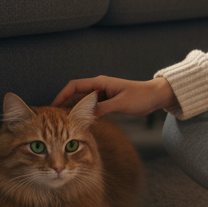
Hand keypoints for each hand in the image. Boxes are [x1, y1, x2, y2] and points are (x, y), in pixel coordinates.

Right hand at [51, 75, 177, 118]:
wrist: (154, 96)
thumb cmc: (140, 97)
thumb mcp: (120, 104)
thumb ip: (102, 109)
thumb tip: (84, 115)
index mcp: (100, 83)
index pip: (75, 85)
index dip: (62, 94)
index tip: (52, 106)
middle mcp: (99, 87)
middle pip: (76, 94)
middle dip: (64, 104)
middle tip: (54, 118)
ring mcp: (103, 94)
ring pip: (82, 101)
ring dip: (74, 110)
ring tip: (63, 122)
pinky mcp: (107, 101)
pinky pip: (91, 107)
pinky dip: (84, 113)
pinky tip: (79, 123)